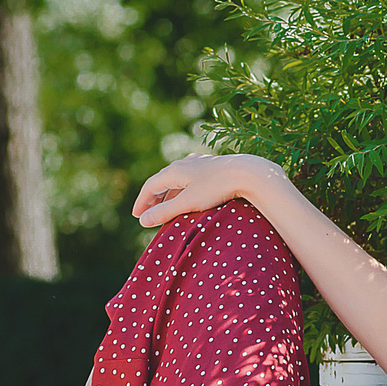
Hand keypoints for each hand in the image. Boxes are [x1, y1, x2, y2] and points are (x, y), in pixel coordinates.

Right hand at [130, 153, 288, 229]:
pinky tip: (189, 196)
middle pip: (163, 181)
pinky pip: (191, 179)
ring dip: (169, 194)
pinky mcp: (213, 167)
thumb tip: (143, 221)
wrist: (249, 173)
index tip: (137, 216)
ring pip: (177, 180)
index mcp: (174, 170)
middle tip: (148, 214)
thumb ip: (165, 212)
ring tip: (167, 209)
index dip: (142, 202)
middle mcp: (184, 163)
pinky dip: (184, 190)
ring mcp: (199, 163)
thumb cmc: (217, 188)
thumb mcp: (188, 203)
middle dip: (154, 199)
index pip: (151, 186)